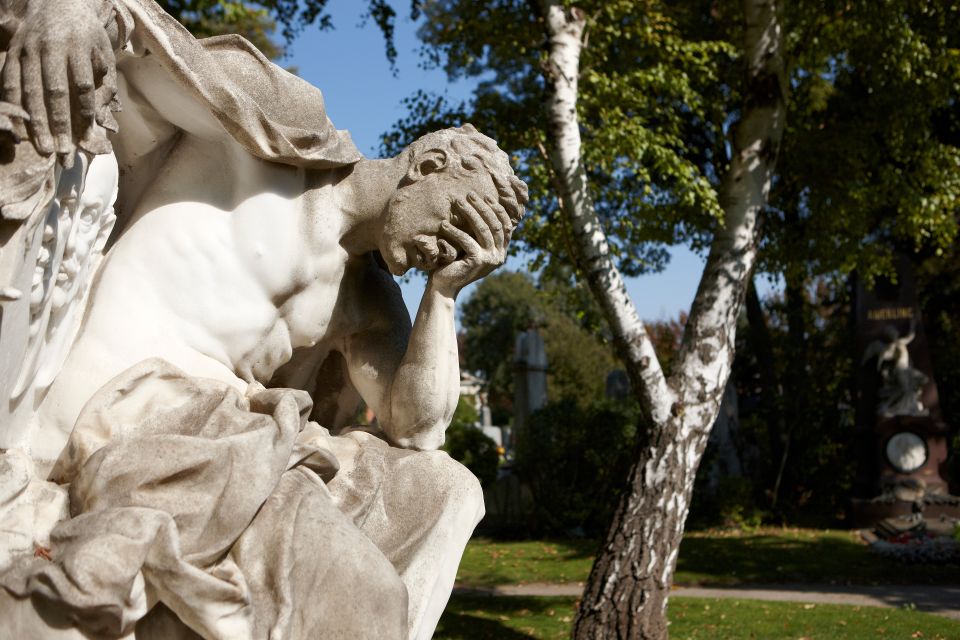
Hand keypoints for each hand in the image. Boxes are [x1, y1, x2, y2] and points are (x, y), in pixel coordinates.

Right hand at [2, 0, 115, 165]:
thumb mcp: (104, 53)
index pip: (82, 85)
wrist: (56, 2)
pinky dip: (14, 108)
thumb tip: (103, 116)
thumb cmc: (86, 35)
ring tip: (44, 149)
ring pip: (30, 90)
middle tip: (62, 154)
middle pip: (54, 92)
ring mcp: (28, 49)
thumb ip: (106, 83)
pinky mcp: (12, 52)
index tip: (85, 138)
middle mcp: (50, 47)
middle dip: (58, 125)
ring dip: (36, 123)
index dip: (83, 112)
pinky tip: (19, 130)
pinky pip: (9, 83)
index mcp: (78, 46)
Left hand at [429, 191, 514, 296]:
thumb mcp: (471, 244)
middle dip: (482, 207)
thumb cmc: (455, 261)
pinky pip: (467, 240)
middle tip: (469, 195)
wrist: (444, 285)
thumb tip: (482, 204)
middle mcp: (499, 256)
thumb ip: (480, 232)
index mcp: (501, 251)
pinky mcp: (477, 262)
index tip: (485, 195)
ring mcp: (490, 259)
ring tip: (457, 202)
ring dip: (470, 213)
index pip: (505, 225)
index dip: (497, 209)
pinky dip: (455, 231)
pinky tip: (444, 224)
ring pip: (483, 229)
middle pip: (495, 224)